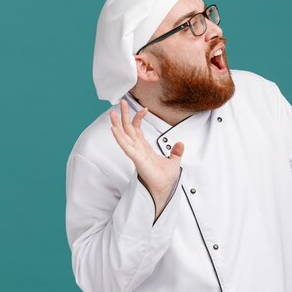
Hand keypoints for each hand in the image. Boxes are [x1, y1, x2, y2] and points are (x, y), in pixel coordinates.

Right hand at [110, 99, 183, 216]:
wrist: (164, 189)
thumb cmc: (164, 178)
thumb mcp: (174, 161)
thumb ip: (176, 152)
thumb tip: (180, 144)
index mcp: (144, 147)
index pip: (138, 129)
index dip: (139, 117)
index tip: (144, 108)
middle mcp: (137, 149)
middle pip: (128, 128)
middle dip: (124, 115)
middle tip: (121, 101)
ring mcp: (135, 153)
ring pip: (124, 136)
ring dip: (117, 124)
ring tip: (112, 113)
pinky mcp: (136, 159)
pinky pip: (126, 146)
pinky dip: (120, 138)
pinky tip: (114, 129)